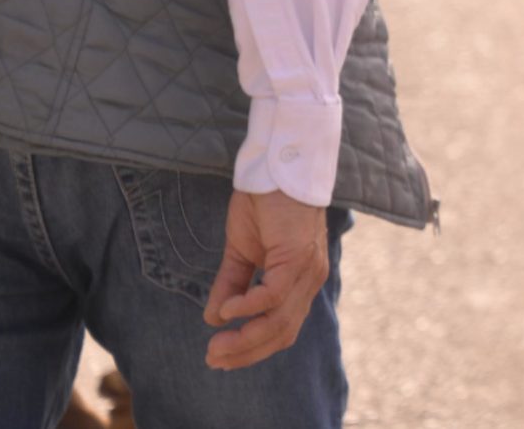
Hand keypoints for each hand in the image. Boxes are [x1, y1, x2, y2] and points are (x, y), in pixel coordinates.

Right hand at [203, 190, 330, 369]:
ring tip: (216, 344)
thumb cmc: (265, 204)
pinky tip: (227, 310)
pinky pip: (273, 294)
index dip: (253, 349)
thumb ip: (232, 284)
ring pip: (279, 319)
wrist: (278, 165)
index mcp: (301, 281)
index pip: (283, 329)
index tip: (221, 357)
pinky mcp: (297, 255)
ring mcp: (307, 269)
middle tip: (213, 358)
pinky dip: (248, 307)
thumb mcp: (243, 251)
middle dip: (246, 351)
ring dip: (245, 337)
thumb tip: (215, 318)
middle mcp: (311, 279)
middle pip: (282, 332)